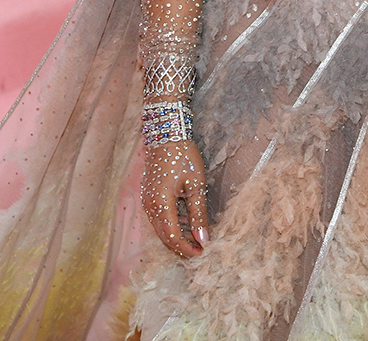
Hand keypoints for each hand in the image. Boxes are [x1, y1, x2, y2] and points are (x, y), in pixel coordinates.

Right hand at [142, 139, 208, 257]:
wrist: (166, 133)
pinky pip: (158, 217)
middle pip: (164, 237)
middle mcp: (149, 207)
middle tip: (200, 248)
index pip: (172, 238)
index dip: (187, 249)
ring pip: (160, 228)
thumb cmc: (183, 155)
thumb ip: (198, 214)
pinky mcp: (148, 195)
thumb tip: (203, 239)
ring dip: (176, 236)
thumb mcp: (196, 184)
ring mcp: (146, 201)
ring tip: (195, 237)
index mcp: (160, 205)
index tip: (202, 252)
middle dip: (181, 246)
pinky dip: (170, 224)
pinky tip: (185, 221)